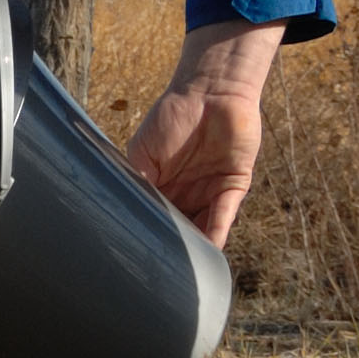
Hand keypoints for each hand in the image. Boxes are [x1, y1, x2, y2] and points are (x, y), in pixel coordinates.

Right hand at [126, 19, 282, 247]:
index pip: (157, 218)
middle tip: (161, 268)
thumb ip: (136, 181)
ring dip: (196, 246)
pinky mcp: (234, 186)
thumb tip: (124, 213)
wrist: (211, 89)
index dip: (151, 235)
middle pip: (180, 229)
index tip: (139, 255)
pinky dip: (217, 232)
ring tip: (184, 268)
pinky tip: (209, 248)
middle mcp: (187, 194)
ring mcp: (211, 191)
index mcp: (163, 187)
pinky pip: (225, 215)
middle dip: (175, 249)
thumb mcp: (142, 151)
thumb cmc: (172, 115)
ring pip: (203, 228)